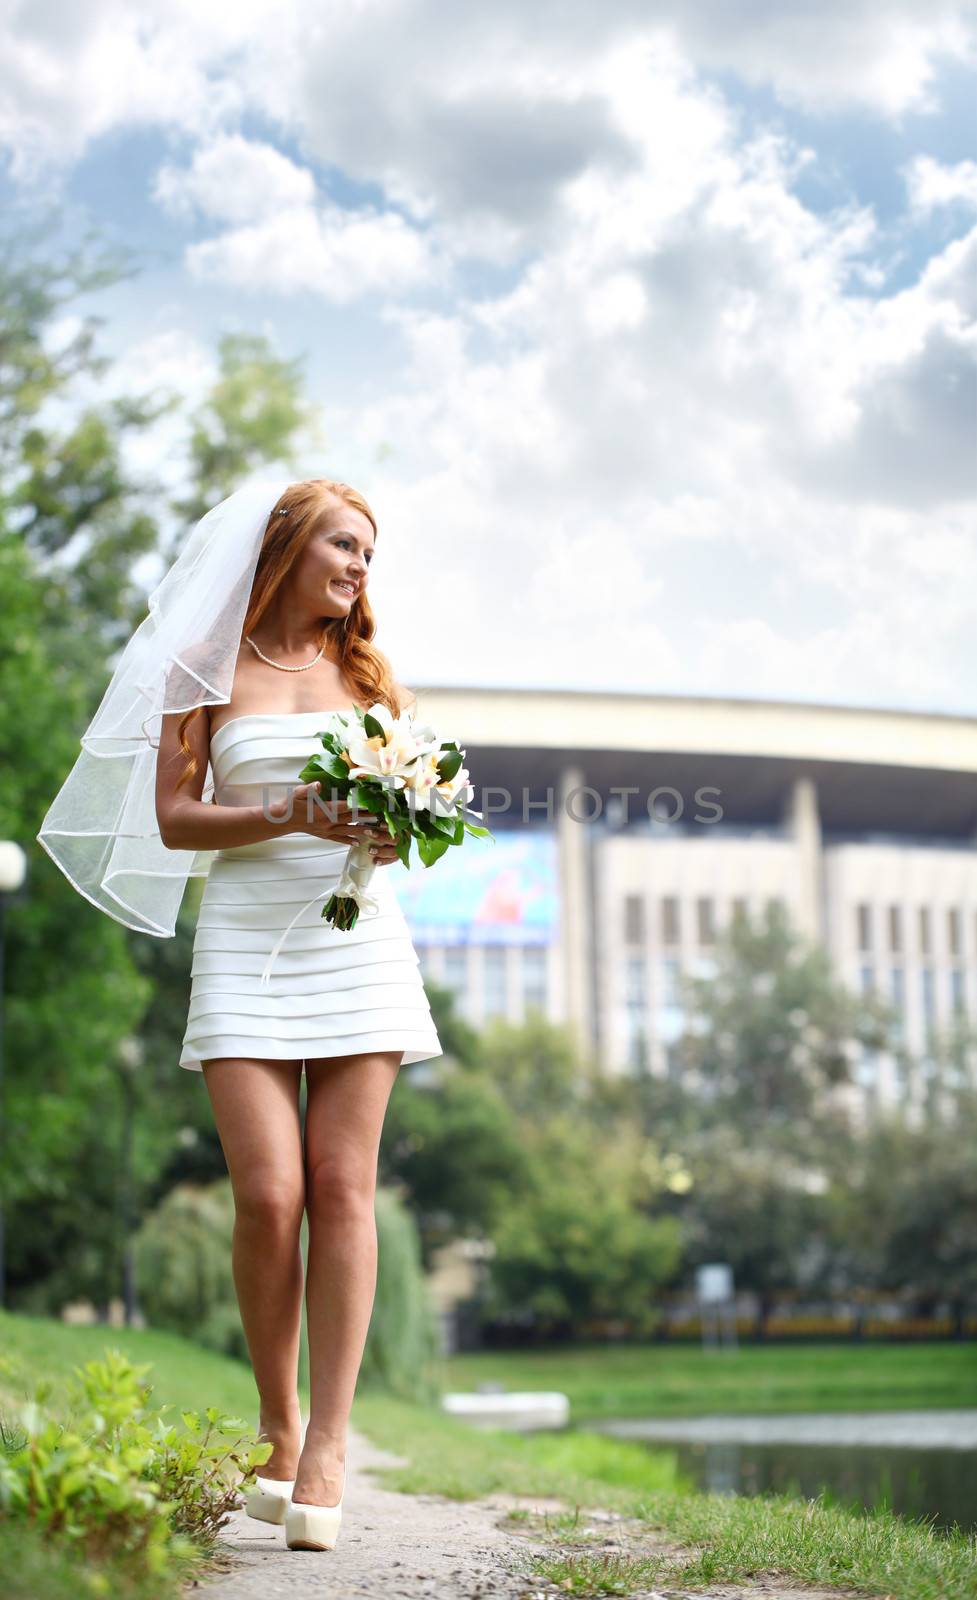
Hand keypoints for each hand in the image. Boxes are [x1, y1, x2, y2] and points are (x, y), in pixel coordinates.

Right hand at [267, 783, 396, 859]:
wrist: (281, 821)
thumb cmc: (290, 804)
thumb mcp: (298, 793)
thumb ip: (309, 789)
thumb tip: (319, 784)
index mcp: (323, 810)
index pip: (345, 807)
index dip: (359, 805)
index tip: (372, 803)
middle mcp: (327, 822)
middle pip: (351, 819)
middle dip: (366, 817)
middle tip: (382, 817)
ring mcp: (326, 830)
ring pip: (348, 830)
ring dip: (362, 830)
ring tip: (376, 831)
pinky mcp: (323, 835)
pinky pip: (338, 839)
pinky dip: (349, 841)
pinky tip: (359, 843)